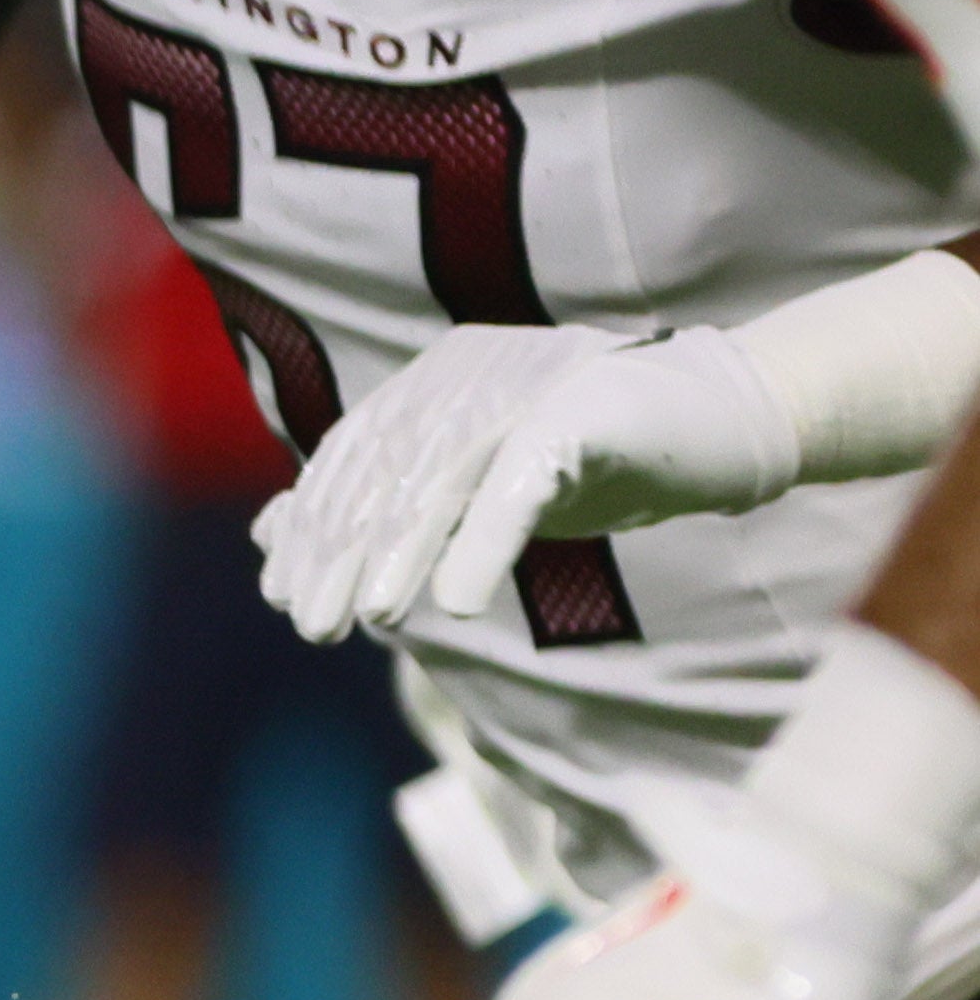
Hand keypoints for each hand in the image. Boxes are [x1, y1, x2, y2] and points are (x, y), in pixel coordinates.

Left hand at [263, 323, 788, 642]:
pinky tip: (457, 604)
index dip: (314, 527)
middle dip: (343, 553)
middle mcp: (468, 375)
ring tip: (373, 617)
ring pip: (444, 479)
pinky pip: (521, 481)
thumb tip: (269, 528)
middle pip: (389, 473)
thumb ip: (390, 505)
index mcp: (434, 384)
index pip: (353, 459)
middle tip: (312, 624)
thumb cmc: (597, 456)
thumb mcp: (478, 485)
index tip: (281, 593)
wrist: (730, 417)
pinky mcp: (584, 411)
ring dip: (402, 554)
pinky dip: (485, 544)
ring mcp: (526, 387)